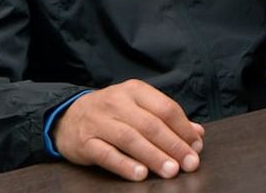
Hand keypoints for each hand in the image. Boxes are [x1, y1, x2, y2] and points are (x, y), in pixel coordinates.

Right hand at [53, 80, 203, 180]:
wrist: (67, 116)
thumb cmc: (112, 113)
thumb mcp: (138, 107)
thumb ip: (167, 119)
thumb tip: (197, 134)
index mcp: (135, 90)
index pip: (165, 108)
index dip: (183, 128)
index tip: (196, 146)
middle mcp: (117, 102)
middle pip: (151, 125)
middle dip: (173, 145)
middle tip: (189, 163)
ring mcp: (99, 121)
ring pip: (131, 139)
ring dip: (154, 156)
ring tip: (171, 171)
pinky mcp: (85, 141)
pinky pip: (107, 154)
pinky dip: (125, 165)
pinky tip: (141, 174)